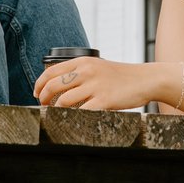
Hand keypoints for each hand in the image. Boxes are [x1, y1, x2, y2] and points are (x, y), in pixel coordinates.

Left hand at [36, 56, 158, 111]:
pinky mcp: (104, 100)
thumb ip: (80, 72)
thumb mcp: (98, 66)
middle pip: (53, 86)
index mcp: (83, 61)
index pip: (50, 71)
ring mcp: (95, 86)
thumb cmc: (122, 76)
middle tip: (44, 106)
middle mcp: (87, 71)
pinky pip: (81, 111)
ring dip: (56, 111)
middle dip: (43, 99)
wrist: (146, 79)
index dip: (39, 84)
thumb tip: (58, 86)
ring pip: (63, 101)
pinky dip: (73, 118)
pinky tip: (72, 121)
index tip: (37, 94)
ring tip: (57, 115)